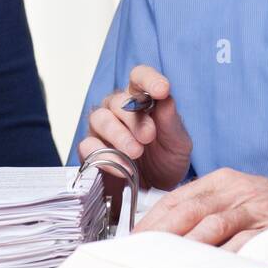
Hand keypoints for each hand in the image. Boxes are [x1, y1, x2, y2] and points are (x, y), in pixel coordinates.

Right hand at [77, 64, 192, 190]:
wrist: (156, 190)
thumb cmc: (166, 160)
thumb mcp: (178, 144)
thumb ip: (172, 122)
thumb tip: (166, 99)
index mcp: (141, 99)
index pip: (139, 77)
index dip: (149, 79)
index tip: (161, 90)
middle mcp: (118, 109)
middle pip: (118, 101)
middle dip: (134, 119)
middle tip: (149, 136)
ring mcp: (102, 129)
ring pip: (100, 119)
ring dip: (118, 135)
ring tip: (135, 152)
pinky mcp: (91, 150)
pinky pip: (88, 146)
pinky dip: (104, 155)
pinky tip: (120, 166)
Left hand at [134, 168, 267, 249]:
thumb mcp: (240, 196)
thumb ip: (208, 209)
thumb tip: (170, 233)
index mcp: (223, 180)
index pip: (177, 199)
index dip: (151, 220)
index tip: (133, 240)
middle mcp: (237, 190)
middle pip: (187, 211)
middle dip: (160, 234)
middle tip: (141, 254)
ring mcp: (257, 207)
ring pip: (212, 226)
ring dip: (187, 247)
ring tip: (166, 264)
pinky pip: (244, 242)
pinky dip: (224, 257)